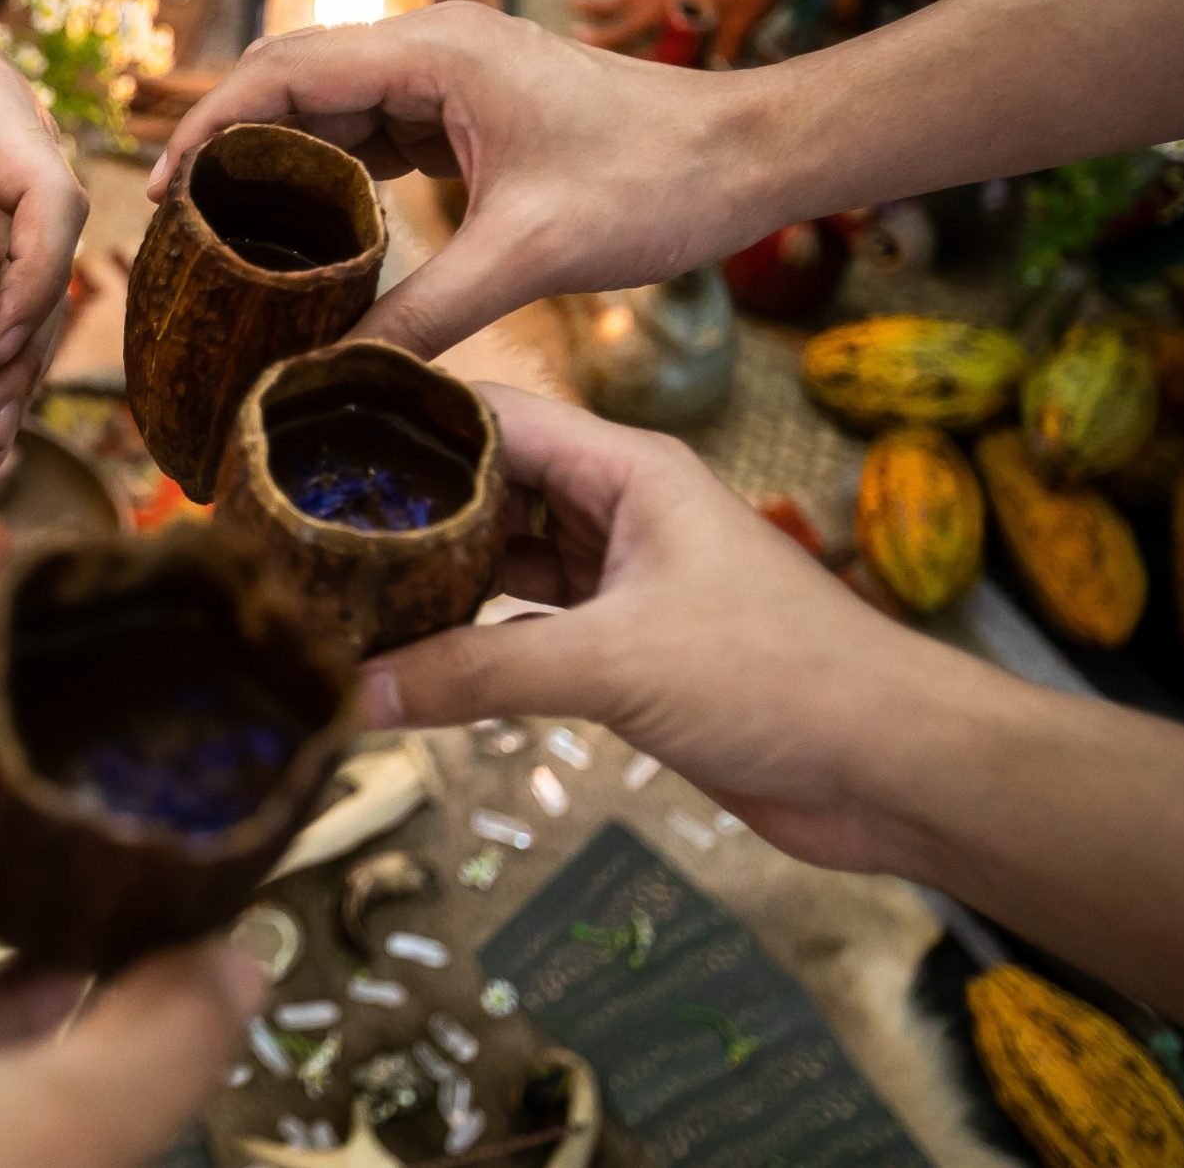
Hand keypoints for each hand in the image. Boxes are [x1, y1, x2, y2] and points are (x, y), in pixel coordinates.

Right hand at [149, 10, 780, 356]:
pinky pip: (374, 133)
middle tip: (173, 223)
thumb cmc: (655, 182)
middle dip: (227, 144)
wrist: (747, 157)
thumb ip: (425, 314)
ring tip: (221, 232)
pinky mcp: (471, 111)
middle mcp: (434, 45)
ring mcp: (452, 75)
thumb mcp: (529, 256)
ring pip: (331, 109)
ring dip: (276, 161)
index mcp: (437, 51)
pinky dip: (330, 176)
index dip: (209, 127)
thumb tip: (335, 376)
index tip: (160, 191)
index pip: (284, 72)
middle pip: (292, 81)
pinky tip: (304, 233)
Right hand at [358, 385, 1007, 873]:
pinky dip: (467, 640)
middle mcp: (617, 508)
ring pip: (499, 559)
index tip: (305, 430)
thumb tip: (356, 694)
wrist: (891, 768)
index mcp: (626, 467)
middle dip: (401, 504)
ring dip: (430, 578)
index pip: (489, 414)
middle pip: (485, 484)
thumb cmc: (783, 679)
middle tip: (292, 523)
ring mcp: (621, 578)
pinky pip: (522, 626)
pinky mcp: (624, 646)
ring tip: (329, 588)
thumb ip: (477, 673)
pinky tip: (401, 657)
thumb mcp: (613, 664)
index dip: (402, 418)